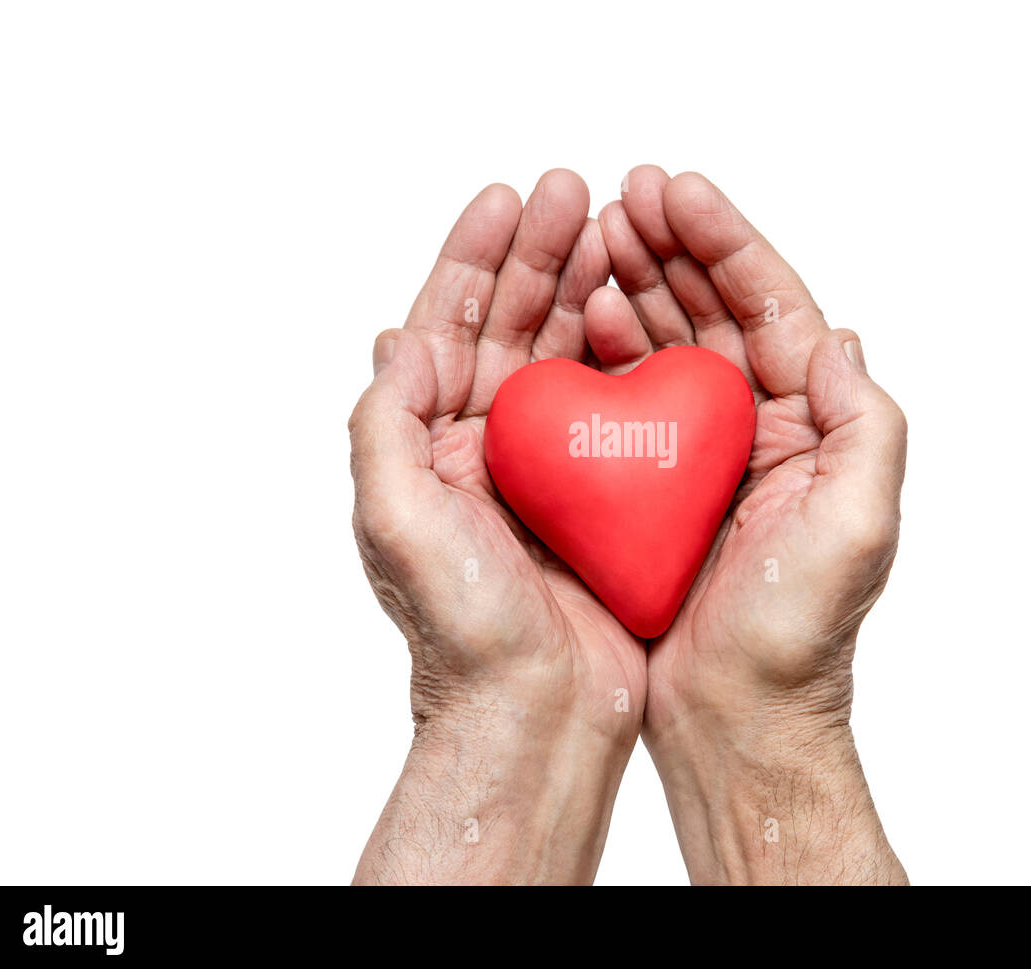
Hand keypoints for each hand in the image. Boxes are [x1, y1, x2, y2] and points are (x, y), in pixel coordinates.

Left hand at [348, 170, 645, 883]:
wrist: (535, 715)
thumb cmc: (464, 631)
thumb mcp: (395, 521)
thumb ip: (385, 425)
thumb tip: (396, 338)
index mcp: (427, 445)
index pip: (445, 325)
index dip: (473, 258)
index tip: (510, 199)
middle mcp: (481, 448)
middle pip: (508, 324)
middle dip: (537, 255)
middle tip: (574, 191)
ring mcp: (544, 468)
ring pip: (563, 353)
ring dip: (583, 288)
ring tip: (615, 229)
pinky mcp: (600, 493)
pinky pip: (614, 404)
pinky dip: (627, 353)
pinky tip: (645, 313)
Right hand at [593, 167, 908, 883]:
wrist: (736, 717)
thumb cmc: (798, 636)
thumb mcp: (859, 528)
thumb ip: (867, 428)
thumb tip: (842, 338)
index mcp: (817, 425)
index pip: (774, 309)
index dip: (728, 243)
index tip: (677, 190)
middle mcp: (766, 428)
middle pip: (716, 313)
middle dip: (673, 250)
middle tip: (622, 198)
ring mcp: (708, 454)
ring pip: (670, 345)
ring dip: (636, 287)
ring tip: (595, 240)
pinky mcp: (658, 486)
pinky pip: (631, 400)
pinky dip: (607, 354)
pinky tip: (580, 321)